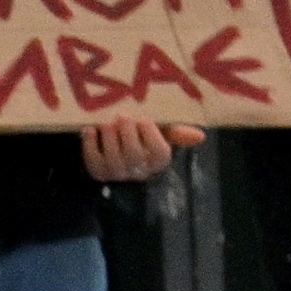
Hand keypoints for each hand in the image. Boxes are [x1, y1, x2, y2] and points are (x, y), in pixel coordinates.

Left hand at [81, 119, 200, 183]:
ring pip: (113, 159)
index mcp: (159, 161)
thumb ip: (177, 132)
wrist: (120, 151)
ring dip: (109, 138)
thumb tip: (200, 136)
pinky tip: (90, 130)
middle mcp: (140, 171)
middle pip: (134, 155)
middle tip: (123, 116)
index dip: (151, 135)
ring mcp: (118, 174)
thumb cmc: (144, 138)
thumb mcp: (162, 133)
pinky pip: (93, 161)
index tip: (144, 120)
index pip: (159, 152)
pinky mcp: (99, 172)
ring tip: (107, 123)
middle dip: (127, 133)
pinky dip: (89, 145)